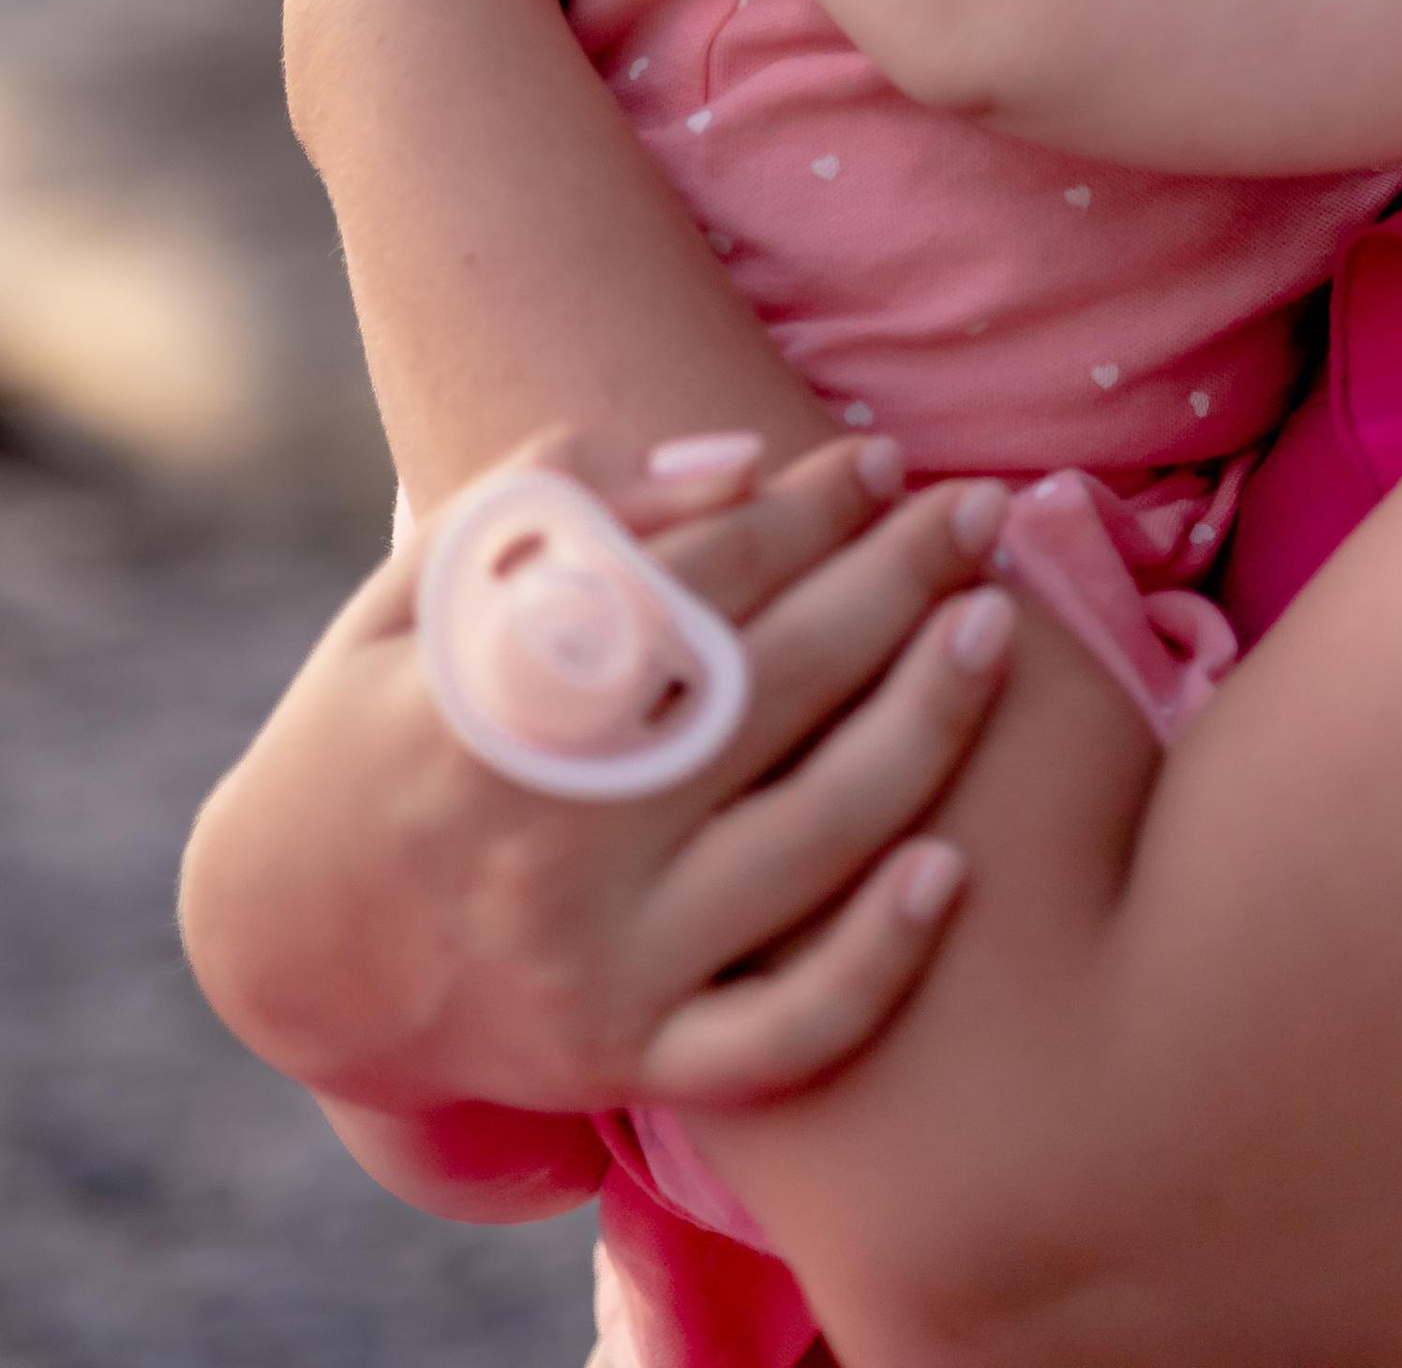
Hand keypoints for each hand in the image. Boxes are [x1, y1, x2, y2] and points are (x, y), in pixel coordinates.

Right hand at [183, 431, 1016, 1121]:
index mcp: (493, 712)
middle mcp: (554, 845)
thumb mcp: (425, 588)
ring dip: (925, 727)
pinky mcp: (630, 1062)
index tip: (879, 459)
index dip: (803, 511)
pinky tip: (955, 868)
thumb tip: (739, 462)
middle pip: (771, 693)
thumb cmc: (379, 724)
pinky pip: (778, 1038)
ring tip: (996, 625)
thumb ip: (563, 500)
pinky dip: (876, 964)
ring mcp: (600, 967)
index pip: (692, 586)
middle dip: (893, 584)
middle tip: (975, 510)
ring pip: (808, 848)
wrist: (284, 947)